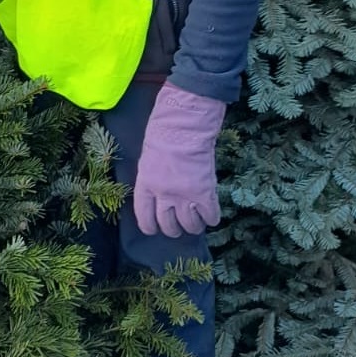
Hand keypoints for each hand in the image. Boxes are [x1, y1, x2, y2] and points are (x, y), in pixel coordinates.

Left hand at [133, 82, 226, 237]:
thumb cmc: (162, 137)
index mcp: (146, 185)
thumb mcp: (147, 162)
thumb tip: (158, 199)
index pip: (144, 216)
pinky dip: (211, 218)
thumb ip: (151, 182)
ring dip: (193, 227)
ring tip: (195, 224)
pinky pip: (210, 215)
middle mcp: (163, 194)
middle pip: (168, 224)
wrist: (184, 126)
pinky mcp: (204, 192)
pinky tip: (211, 216)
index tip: (154, 230)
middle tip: (178, 227)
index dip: (150, 227)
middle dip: (173, 229)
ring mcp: (184, 195)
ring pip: (189, 224)